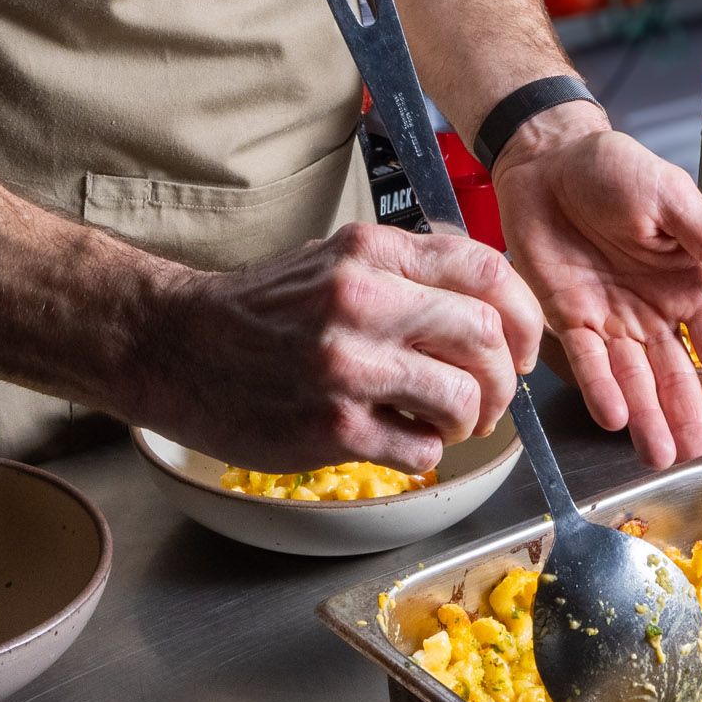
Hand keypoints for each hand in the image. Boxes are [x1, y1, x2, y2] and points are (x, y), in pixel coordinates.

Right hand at [147, 220, 539, 474]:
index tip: (523, 346)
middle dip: (504, 379)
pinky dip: (425, 451)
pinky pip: (421, 448)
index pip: (488, 270)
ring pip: (465, 398)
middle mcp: (363, 300)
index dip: (525, 315)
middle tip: (487, 398)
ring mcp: (348, 366)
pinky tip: (399, 438)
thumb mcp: (336, 258)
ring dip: (469, 420)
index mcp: (371, 251)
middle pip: (487, 337)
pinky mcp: (333, 427)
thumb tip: (491, 303)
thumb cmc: (263, 309)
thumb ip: (408, 270)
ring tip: (442, 422)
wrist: (176, 346)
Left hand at [493, 113, 701, 463]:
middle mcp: (651, 312)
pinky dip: (600, 390)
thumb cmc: (612, 169)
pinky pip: (587, 361)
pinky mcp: (568, 317)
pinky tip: (615, 418)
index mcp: (685, 284)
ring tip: (660, 457)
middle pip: (675, 377)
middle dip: (687, 419)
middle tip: (696, 459)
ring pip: (634, 380)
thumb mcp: (669, 196)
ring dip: (647, 418)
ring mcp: (609, 319)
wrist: (548, 160)